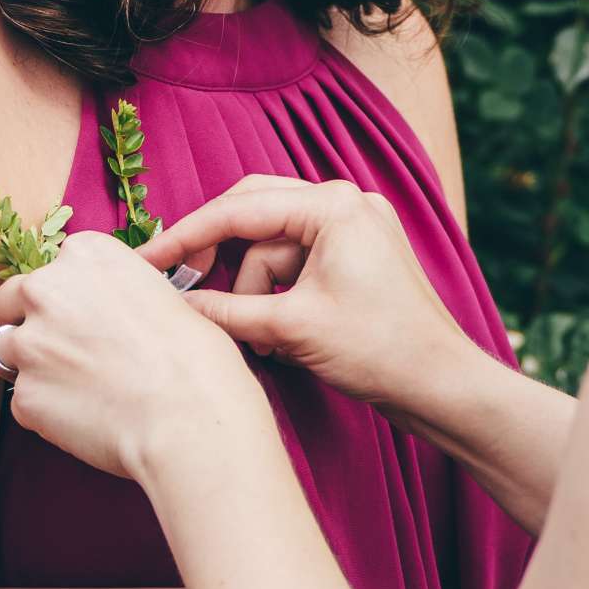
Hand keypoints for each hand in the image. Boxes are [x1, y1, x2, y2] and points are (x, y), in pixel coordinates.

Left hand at [0, 231, 265, 487]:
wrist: (189, 416)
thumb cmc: (194, 358)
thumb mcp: (163, 296)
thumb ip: (115, 293)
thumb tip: (104, 312)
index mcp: (84, 254)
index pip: (52, 268)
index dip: (67, 296)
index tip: (86, 318)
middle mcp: (46, 289)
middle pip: (11, 300)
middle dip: (30, 322)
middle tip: (67, 351)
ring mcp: (29, 344)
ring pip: (5, 350)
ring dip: (31, 366)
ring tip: (74, 389)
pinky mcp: (23, 396)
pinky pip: (23, 400)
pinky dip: (45, 410)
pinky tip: (83, 418)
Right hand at [141, 177, 486, 420]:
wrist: (441, 385)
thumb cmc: (379, 351)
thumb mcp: (288, 329)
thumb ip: (223, 310)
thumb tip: (172, 304)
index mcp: (332, 205)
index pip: (238, 210)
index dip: (185, 237)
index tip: (147, 261)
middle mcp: (345, 202)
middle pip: (253, 215)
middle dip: (219, 257)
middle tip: (182, 286)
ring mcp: (353, 227)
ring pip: (272, 246)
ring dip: (253, 289)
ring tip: (258, 338)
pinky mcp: (355, 255)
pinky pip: (296, 261)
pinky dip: (277, 293)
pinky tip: (275, 334)